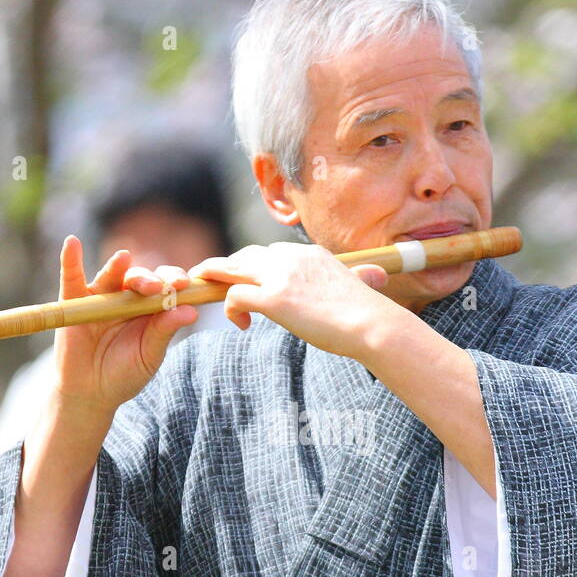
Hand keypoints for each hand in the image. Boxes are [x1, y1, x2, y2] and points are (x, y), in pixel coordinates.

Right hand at [51, 236, 198, 412]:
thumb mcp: (148, 355)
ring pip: (111, 275)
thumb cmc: (124, 374)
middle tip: (157, 287)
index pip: (166, 286)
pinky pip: (72, 278)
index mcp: (151, 308)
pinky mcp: (74, 301)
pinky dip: (70, 260)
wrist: (90, 393)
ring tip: (123, 258)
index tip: (183, 285)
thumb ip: (165, 331)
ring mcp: (101, 297)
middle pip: (141, 278)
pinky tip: (72, 244)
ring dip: (117, 266)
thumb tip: (191, 311)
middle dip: (150, 279)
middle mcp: (128, 297)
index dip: (175, 282)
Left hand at [186, 240, 390, 359]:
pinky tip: (240, 324)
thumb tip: (374, 277)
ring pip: (231, 269)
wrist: (371, 324)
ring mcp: (280, 276)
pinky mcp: (273, 298)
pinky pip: (235, 297)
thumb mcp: (352, 286)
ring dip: (213, 279)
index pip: (269, 252)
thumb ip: (346, 280)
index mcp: (308, 253)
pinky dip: (230, 310)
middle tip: (208, 278)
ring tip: (201, 290)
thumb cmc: (366, 313)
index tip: (245, 280)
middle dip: (225, 267)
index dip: (251, 265)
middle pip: (245, 256)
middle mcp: (291, 258)